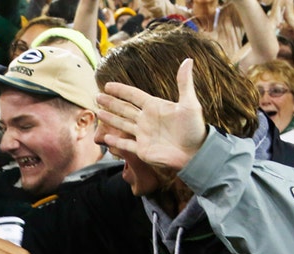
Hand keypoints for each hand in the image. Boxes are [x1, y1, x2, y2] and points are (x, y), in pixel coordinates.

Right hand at [97, 58, 208, 173]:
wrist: (196, 153)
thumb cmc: (194, 128)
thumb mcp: (190, 104)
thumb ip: (184, 83)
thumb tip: (188, 60)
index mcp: (155, 107)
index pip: (133, 95)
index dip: (121, 90)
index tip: (108, 85)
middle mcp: (146, 120)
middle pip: (124, 109)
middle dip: (111, 103)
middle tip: (97, 97)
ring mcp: (143, 135)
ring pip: (122, 124)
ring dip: (110, 119)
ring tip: (98, 112)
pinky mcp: (142, 150)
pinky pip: (126, 144)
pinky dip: (115, 141)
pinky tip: (106, 137)